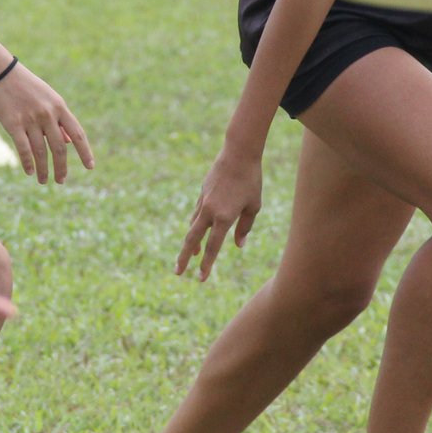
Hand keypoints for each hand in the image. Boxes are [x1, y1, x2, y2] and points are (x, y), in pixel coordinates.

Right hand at [0, 61, 93, 185]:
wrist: (0, 72)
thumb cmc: (26, 86)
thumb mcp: (48, 98)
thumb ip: (59, 120)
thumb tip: (70, 142)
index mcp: (59, 107)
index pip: (77, 134)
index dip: (85, 152)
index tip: (90, 167)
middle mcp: (48, 114)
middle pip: (59, 148)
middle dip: (61, 167)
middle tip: (61, 181)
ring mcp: (30, 119)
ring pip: (41, 151)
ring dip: (43, 169)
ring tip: (44, 181)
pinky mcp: (13, 123)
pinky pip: (23, 148)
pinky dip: (28, 162)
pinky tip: (29, 172)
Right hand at [176, 146, 262, 280]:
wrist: (238, 153)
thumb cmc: (251, 181)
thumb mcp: (253, 206)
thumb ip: (245, 227)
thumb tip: (238, 245)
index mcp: (224, 217)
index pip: (213, 247)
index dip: (207, 265)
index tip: (201, 279)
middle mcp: (210, 211)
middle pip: (192, 239)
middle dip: (184, 258)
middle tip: (177, 273)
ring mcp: (203, 201)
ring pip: (193, 226)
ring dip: (191, 242)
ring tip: (190, 256)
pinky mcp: (202, 193)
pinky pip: (196, 213)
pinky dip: (196, 224)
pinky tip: (197, 231)